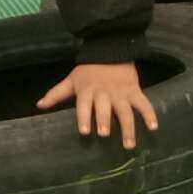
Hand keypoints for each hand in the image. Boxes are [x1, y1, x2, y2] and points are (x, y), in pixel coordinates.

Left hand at [37, 60, 158, 148]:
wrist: (110, 49)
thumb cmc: (88, 69)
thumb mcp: (71, 80)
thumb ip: (56, 94)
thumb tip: (39, 105)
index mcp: (87, 90)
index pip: (84, 105)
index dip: (83, 117)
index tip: (84, 131)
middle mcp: (104, 93)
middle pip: (104, 108)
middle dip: (104, 120)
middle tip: (105, 135)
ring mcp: (121, 92)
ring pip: (125, 111)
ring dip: (128, 127)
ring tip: (129, 144)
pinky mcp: (134, 90)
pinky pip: (143, 103)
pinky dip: (150, 114)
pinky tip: (154, 127)